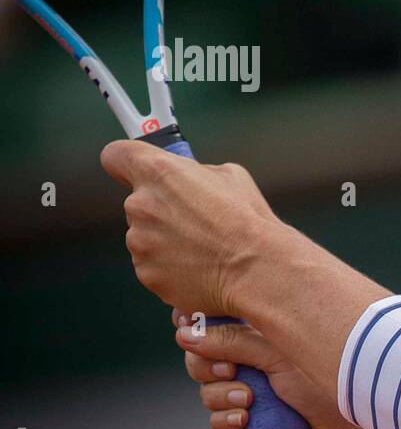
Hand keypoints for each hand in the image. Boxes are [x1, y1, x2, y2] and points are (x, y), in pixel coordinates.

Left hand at [101, 140, 282, 316]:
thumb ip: (197, 174)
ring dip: (166, 240)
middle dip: (161, 209)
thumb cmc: (249, 221)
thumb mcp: (230, 176)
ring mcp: (139, 242)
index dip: (127, 162)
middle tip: (196, 220)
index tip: (134, 170)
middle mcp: (141, 205)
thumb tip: (191, 182)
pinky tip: (200, 267)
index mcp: (159, 171)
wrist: (257, 270)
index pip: (116, 155)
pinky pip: (153, 265)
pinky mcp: (146, 273)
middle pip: (138, 202)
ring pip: (145, 236)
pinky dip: (171, 267)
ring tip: (204, 248)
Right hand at [175, 310, 381, 428]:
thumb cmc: (324, 385)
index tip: (188, 327)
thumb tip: (185, 334)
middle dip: (207, 365)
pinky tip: (245, 421)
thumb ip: (233, 341)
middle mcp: (255, 361)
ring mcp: (251, 391)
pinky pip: (218, 420)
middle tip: (231, 372)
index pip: (216, 323)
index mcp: (263, 334)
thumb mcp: (278, 355)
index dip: (197, 325)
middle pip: (201, 356)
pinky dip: (225, 420)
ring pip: (207, 390)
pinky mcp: (250, 423)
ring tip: (250, 400)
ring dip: (221, 395)